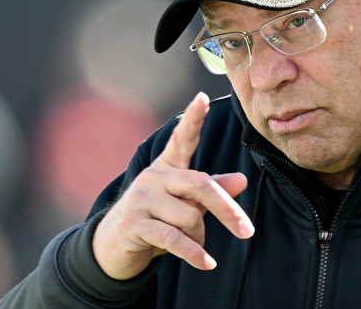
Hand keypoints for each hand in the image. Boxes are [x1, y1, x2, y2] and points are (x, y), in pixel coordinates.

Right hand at [92, 92, 253, 279]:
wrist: (114, 246)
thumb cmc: (157, 217)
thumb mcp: (185, 202)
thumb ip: (212, 190)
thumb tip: (241, 180)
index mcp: (168, 166)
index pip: (182, 138)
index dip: (193, 118)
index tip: (202, 97)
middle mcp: (154, 177)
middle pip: (201, 186)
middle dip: (227, 209)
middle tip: (246, 230)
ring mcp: (142, 198)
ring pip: (189, 217)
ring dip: (201, 238)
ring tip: (198, 246)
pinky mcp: (134, 223)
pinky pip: (174, 238)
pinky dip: (194, 253)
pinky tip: (207, 263)